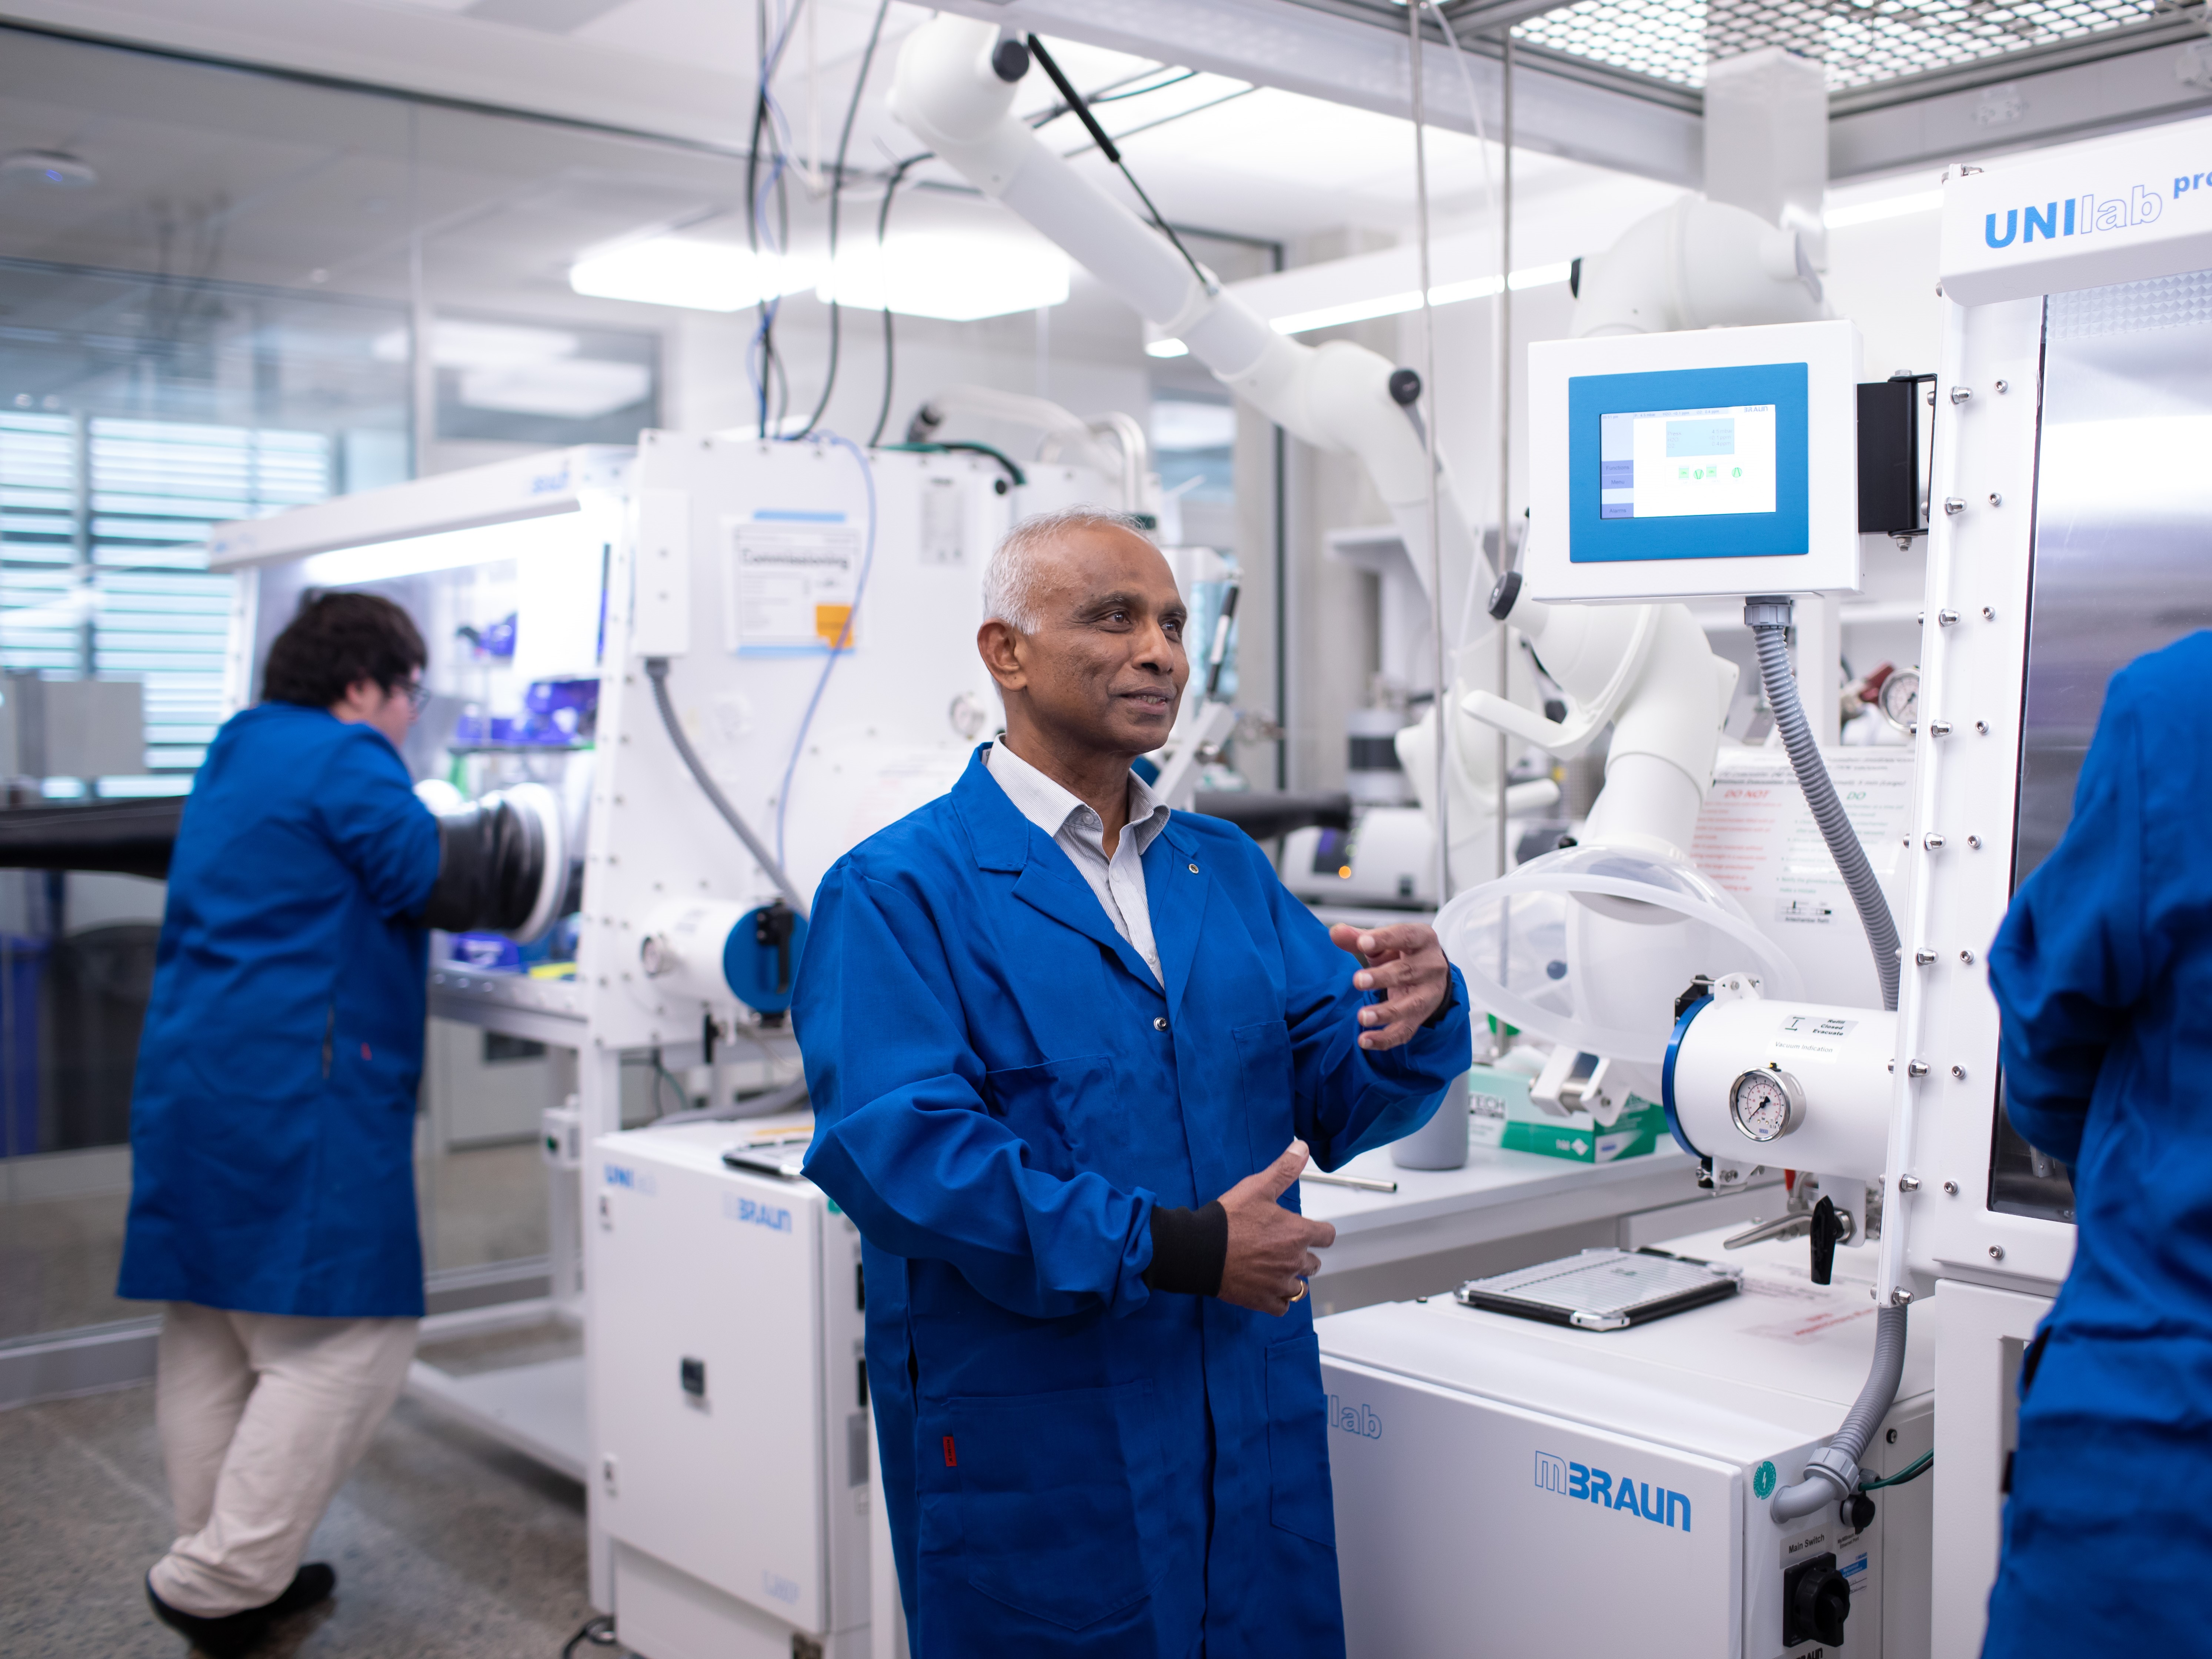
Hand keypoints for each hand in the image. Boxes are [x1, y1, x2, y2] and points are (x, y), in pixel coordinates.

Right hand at [1217, 1139, 1336, 1314]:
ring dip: (1291, 1278)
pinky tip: (1267, 1288)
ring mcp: (1280, 1284)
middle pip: (1314, 1263)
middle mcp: (1294, 1261)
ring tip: (1276, 1269)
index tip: (1309, 1231)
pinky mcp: (1263, 1301)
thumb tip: (1302, 1148)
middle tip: (1283, 1248)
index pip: (1327, 1236)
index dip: (1319, 1232)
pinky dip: (1278, 1300)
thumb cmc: (1229, 1219)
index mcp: (1298, 1234)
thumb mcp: (1258, 1187)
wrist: (1201, 1250)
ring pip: (1300, 1287)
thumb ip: (1284, 1169)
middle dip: (1303, 1256)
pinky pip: (1282, 1307)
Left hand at [1330, 921, 1450, 1050]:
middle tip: (1357, 981)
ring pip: (1409, 1006)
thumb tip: (1335, 932)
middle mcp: (1431, 966)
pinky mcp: (1421, 1017)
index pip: (1405, 937)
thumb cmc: (1403, 953)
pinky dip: (1385, 1039)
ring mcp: (1428, 994)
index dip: (1384, 939)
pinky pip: (1405, 1031)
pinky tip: (1364, 1041)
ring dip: (1385, 1013)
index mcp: (1422, 939)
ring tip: (1362, 1017)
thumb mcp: (1384, 942)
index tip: (1362, 943)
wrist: (1432, 973)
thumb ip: (1358, 937)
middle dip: (1382, 978)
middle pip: (1407, 972)